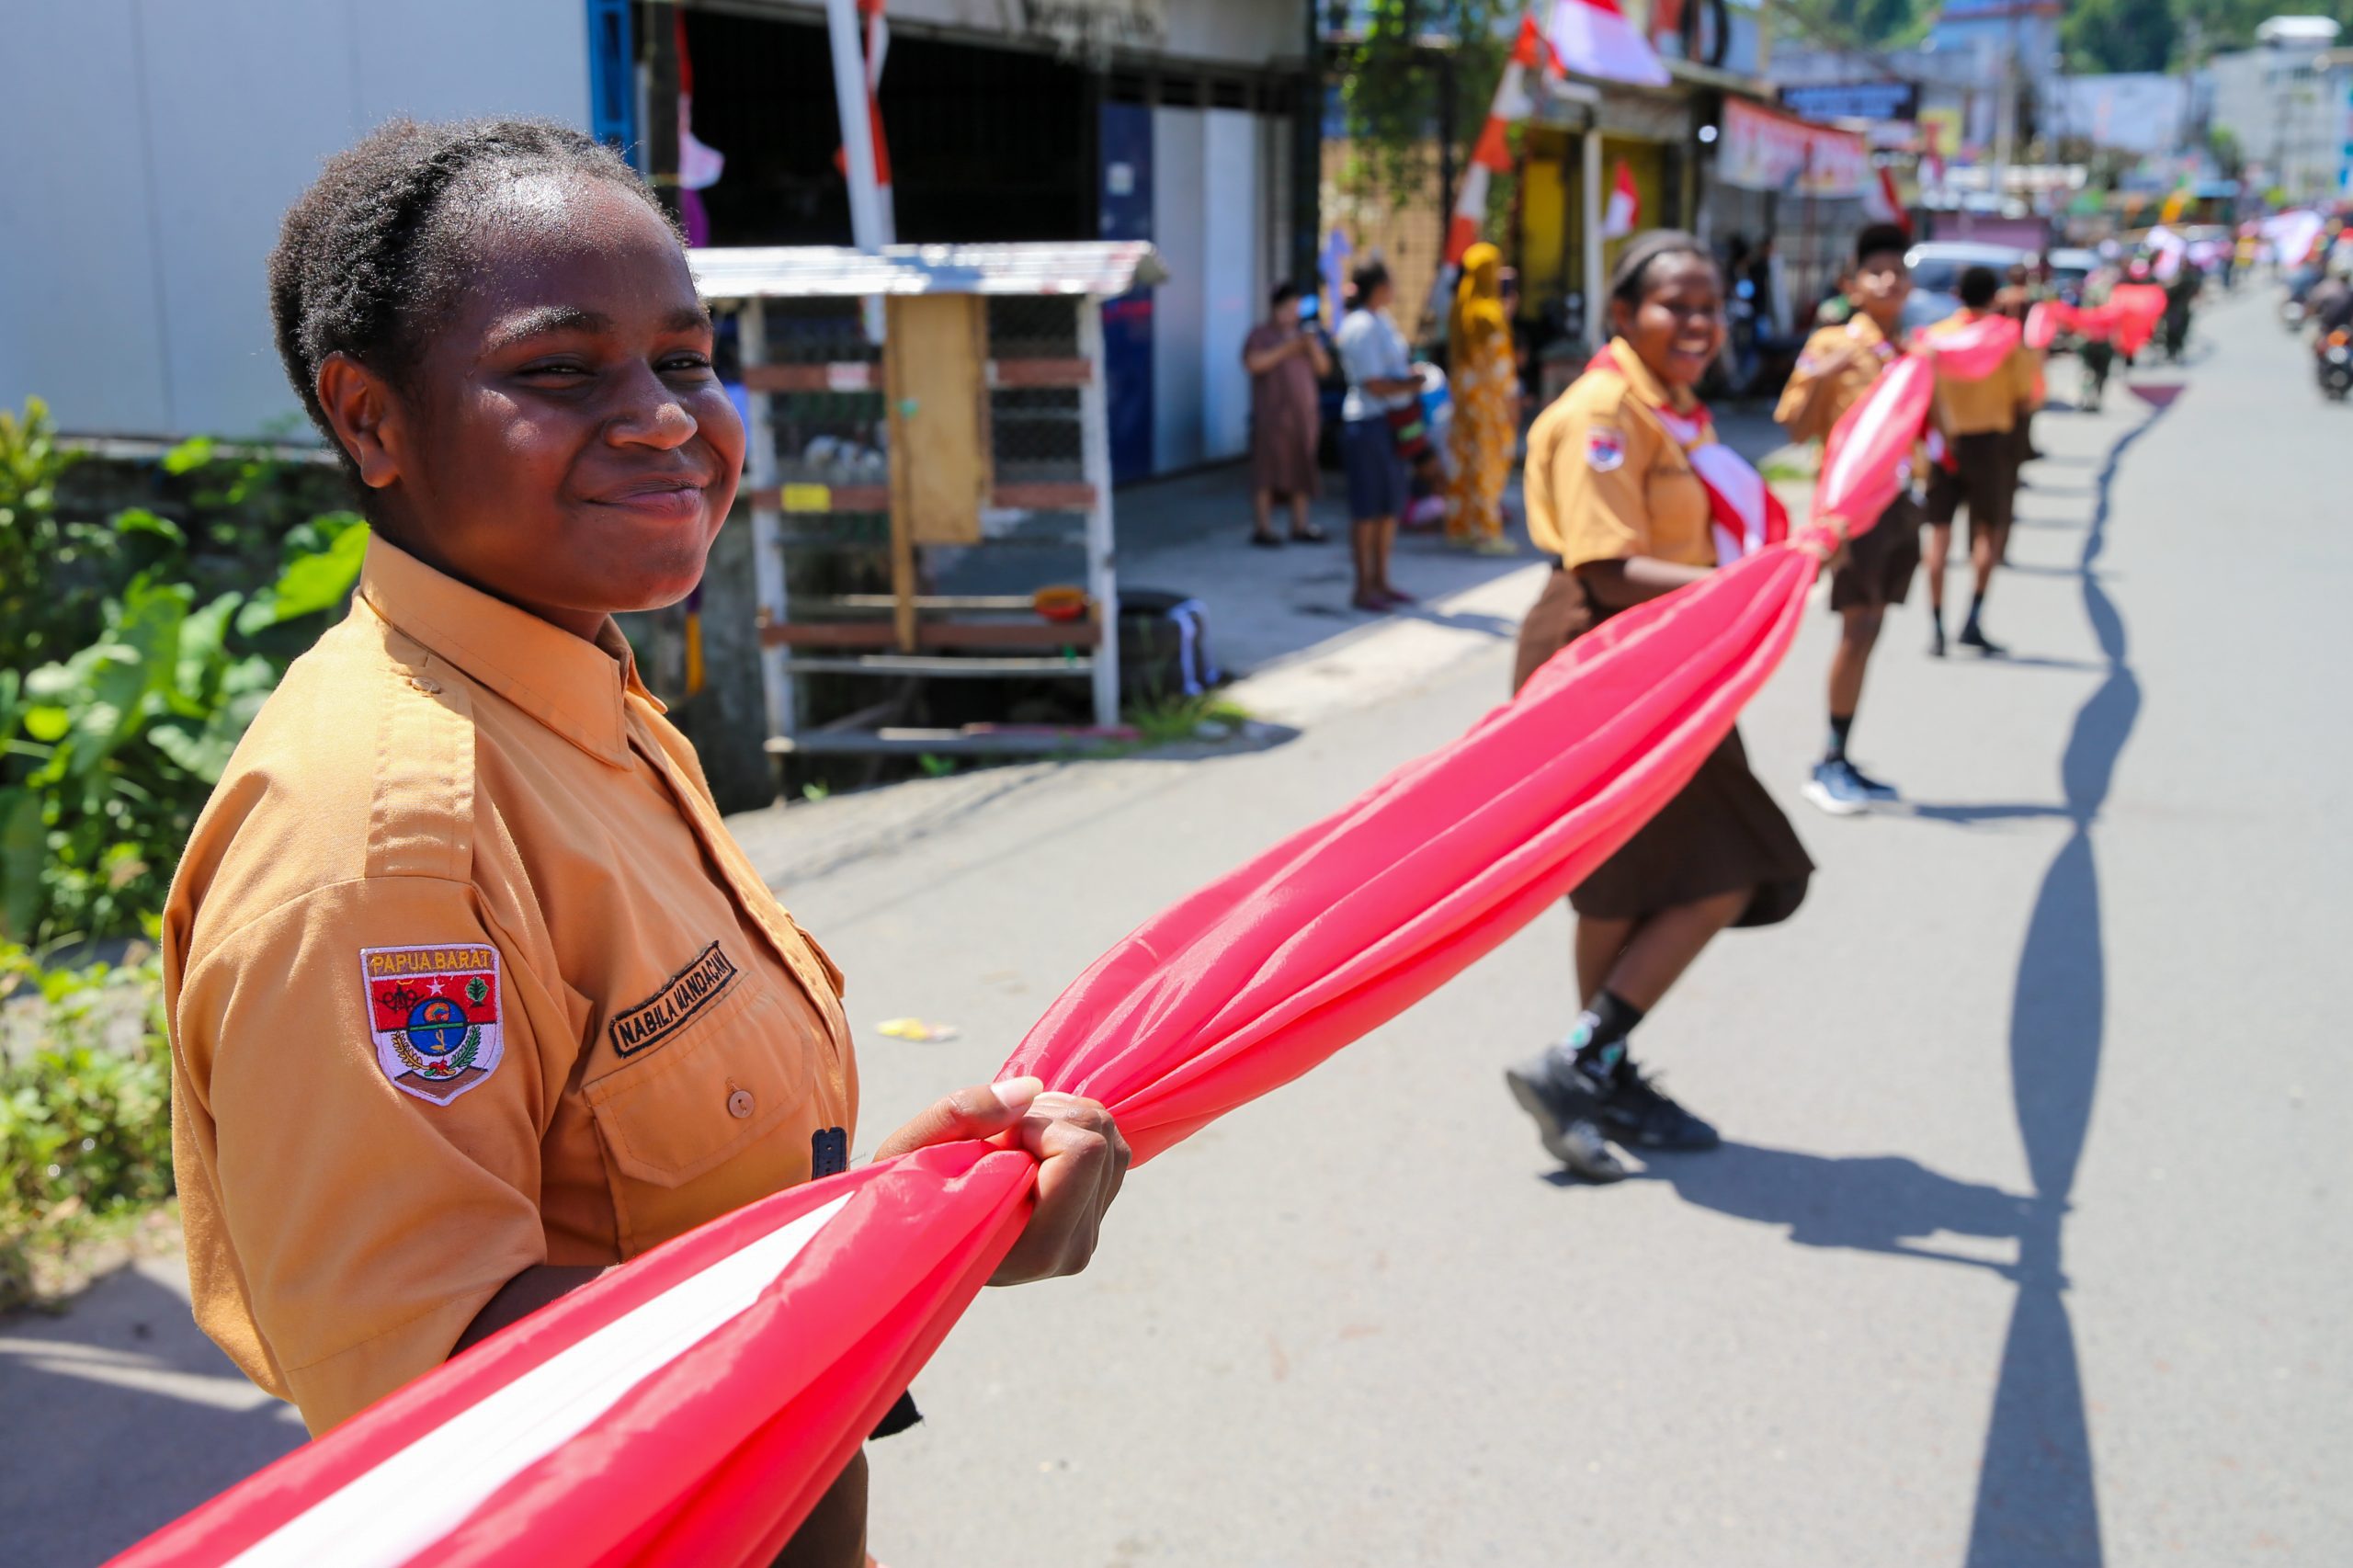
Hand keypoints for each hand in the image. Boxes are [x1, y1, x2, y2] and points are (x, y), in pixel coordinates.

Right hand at [871, 1077, 1130, 1284]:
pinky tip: (1027, 1148)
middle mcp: (1072, 1251)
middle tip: (997, 1140)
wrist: (909, 1236)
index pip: (1080, 1153)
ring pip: (1110, 1135)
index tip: (992, 1142)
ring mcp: (1087, 1234)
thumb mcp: (909, 1153)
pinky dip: (1068, 1128)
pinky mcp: (1094, 1215)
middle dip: (1045, 1117)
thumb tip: (1033, 1088)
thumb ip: (961, 1114)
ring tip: (1007, 1145)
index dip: (1034, 1126)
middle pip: (1100, 1136)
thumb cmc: (903, 1198)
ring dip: (1056, 1120)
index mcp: (1037, 1249)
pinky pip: (1111, 1146)